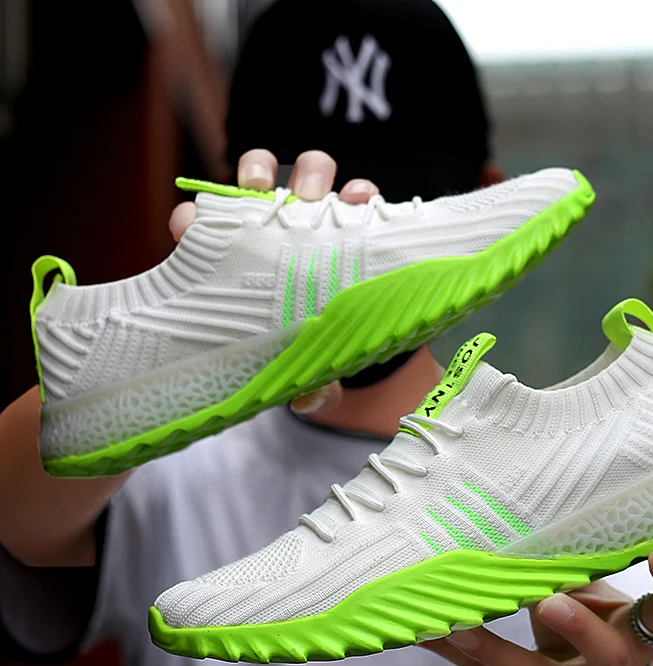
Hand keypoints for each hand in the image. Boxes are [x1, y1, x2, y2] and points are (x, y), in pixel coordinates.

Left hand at [167, 148, 379, 415]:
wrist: (353, 337)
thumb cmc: (311, 346)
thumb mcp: (303, 368)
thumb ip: (305, 384)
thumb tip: (306, 402)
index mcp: (243, 260)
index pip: (204, 226)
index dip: (193, 221)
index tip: (189, 228)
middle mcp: (279, 230)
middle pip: (254, 183)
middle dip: (253, 178)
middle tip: (260, 197)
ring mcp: (317, 220)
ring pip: (306, 175)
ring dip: (309, 176)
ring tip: (312, 197)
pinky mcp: (355, 220)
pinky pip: (358, 194)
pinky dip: (359, 193)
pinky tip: (362, 204)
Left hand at [422, 546, 652, 665]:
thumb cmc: (599, 629)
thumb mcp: (600, 602)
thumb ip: (576, 573)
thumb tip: (536, 519)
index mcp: (637, 639)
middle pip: (602, 655)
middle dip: (576, 626)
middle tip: (550, 601)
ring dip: (488, 647)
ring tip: (451, 624)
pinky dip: (453, 653)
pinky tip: (418, 633)